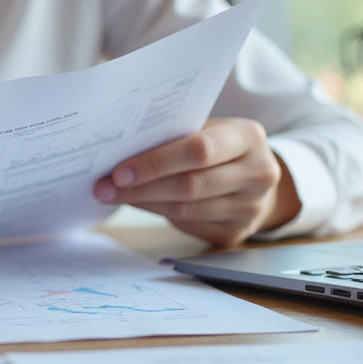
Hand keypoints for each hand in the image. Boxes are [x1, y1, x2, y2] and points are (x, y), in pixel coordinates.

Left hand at [92, 117, 300, 246]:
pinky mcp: (236, 232)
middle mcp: (257, 173)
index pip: (198, 150)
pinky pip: (188, 225)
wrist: (256, 179)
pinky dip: (157, 214)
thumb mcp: (210, 130)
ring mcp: (250, 207)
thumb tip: (122, 151)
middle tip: (105, 188)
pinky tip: (139, 204)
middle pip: (190, 185)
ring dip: (143, 203)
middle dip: (142, 187)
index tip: (119, 171)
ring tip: (114, 196)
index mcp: (248, 137)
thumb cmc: (221, 149)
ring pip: (185, 210)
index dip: (156, 162)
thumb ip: (178, 136)